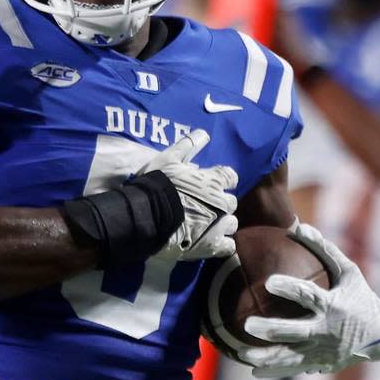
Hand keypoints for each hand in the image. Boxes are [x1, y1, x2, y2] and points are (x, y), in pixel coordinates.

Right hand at [136, 129, 238, 260]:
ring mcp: (219, 226)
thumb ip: (187, 146)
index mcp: (213, 181)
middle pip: (231, 202)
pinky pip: (228, 247)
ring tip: (206, 226)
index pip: (230, 177)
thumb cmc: (157, 185)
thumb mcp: (168, 159)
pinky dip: (222, 244)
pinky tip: (210, 242)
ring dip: (222, 223)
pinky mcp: (212, 246)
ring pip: (231, 224)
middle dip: (220, 203)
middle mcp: (222, 203)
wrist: (147, 217)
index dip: (222, 180)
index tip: (211, 183)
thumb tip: (204, 133)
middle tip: (203, 206)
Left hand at [240, 222, 379, 376]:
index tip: (269, 282)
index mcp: (334, 306)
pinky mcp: (320, 363)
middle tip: (248, 325)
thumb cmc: (360, 298)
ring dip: (267, 356)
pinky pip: (293, 368)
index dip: (290, 288)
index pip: (309, 295)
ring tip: (242, 354)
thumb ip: (326, 250)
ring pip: (292, 355)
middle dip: (273, 329)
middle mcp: (327, 330)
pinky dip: (274, 370)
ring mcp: (323, 350)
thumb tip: (300, 226)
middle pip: (296, 331)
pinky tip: (253, 369)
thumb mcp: (350, 272)